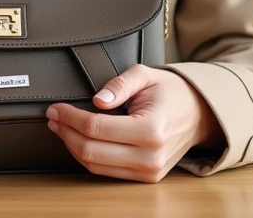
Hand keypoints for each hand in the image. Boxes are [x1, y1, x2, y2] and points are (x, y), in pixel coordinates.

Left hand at [46, 64, 220, 182]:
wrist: (198, 113)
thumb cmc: (172, 93)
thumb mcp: (146, 74)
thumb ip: (120, 83)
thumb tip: (97, 99)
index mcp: (151, 129)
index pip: (96, 127)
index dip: (70, 117)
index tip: (56, 108)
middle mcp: (150, 156)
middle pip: (91, 151)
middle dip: (66, 132)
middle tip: (53, 117)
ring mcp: (149, 171)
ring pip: (95, 166)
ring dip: (72, 146)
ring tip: (61, 127)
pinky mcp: (146, 178)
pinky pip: (106, 172)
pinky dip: (88, 157)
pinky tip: (79, 140)